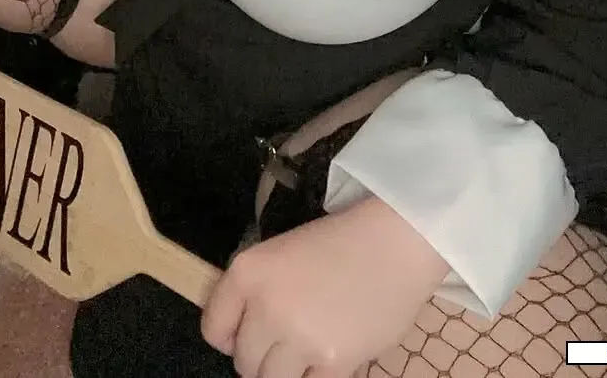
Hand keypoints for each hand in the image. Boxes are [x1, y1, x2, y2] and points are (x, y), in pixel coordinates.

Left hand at [202, 196, 449, 377]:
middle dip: (262, 355)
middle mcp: (266, 307)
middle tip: (287, 339)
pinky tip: (331, 355)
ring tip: (307, 351)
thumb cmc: (338, 241)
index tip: (247, 333)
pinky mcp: (333, 362)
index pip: (213, 329)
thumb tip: (237, 336)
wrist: (394, 242)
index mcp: (248, 272)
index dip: (230, 335)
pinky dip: (318, 375)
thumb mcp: (281, 254)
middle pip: (243, 362)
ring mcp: (298, 337)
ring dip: (286, 372)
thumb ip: (256, 291)